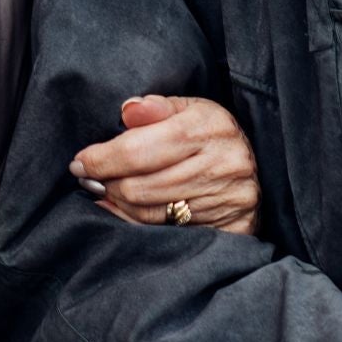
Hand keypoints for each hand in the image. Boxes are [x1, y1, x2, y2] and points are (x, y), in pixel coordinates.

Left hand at [69, 94, 259, 234]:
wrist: (262, 167)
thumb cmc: (212, 133)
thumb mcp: (190, 108)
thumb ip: (157, 107)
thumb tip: (127, 110)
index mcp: (207, 126)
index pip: (141, 148)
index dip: (103, 158)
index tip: (79, 161)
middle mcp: (221, 164)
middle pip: (142, 185)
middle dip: (106, 183)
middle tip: (87, 179)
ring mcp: (228, 200)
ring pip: (152, 212)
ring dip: (117, 205)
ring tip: (102, 193)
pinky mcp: (230, 229)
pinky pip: (169, 233)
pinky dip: (138, 224)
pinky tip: (123, 212)